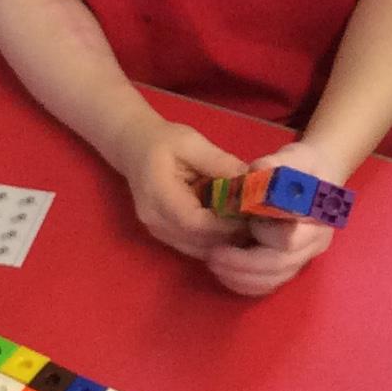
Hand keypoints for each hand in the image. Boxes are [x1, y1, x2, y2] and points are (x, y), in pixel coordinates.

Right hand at [115, 114, 243, 259]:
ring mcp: (157, 231)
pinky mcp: (164, 235)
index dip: (225, 223)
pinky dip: (214, 241)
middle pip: (197, 241)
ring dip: (224, 241)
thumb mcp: (192, 142)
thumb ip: (220, 162)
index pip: (194, 222)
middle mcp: (154, 220)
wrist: (135, 148)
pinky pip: (193, 246)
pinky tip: (231, 228)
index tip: (250, 214)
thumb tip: (251, 180)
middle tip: (256, 222)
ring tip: (247, 225)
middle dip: (229, 235)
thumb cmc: (163, 140)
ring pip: (197, 249)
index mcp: (158, 194)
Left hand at [204, 141, 346, 300]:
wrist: (317, 178)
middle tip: (212, 255)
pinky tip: (224, 272)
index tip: (243, 223)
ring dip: (240, 276)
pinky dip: (244, 283)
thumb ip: (274, 164)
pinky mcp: (290, 266)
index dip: (264, 234)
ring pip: (273, 279)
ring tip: (213, 263)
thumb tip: (255, 171)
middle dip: (243, 263)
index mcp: (317, 218)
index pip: (290, 238)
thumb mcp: (293, 157)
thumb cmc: (303, 167)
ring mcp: (303, 258)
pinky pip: (268, 285)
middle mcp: (314, 244)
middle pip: (279, 265)